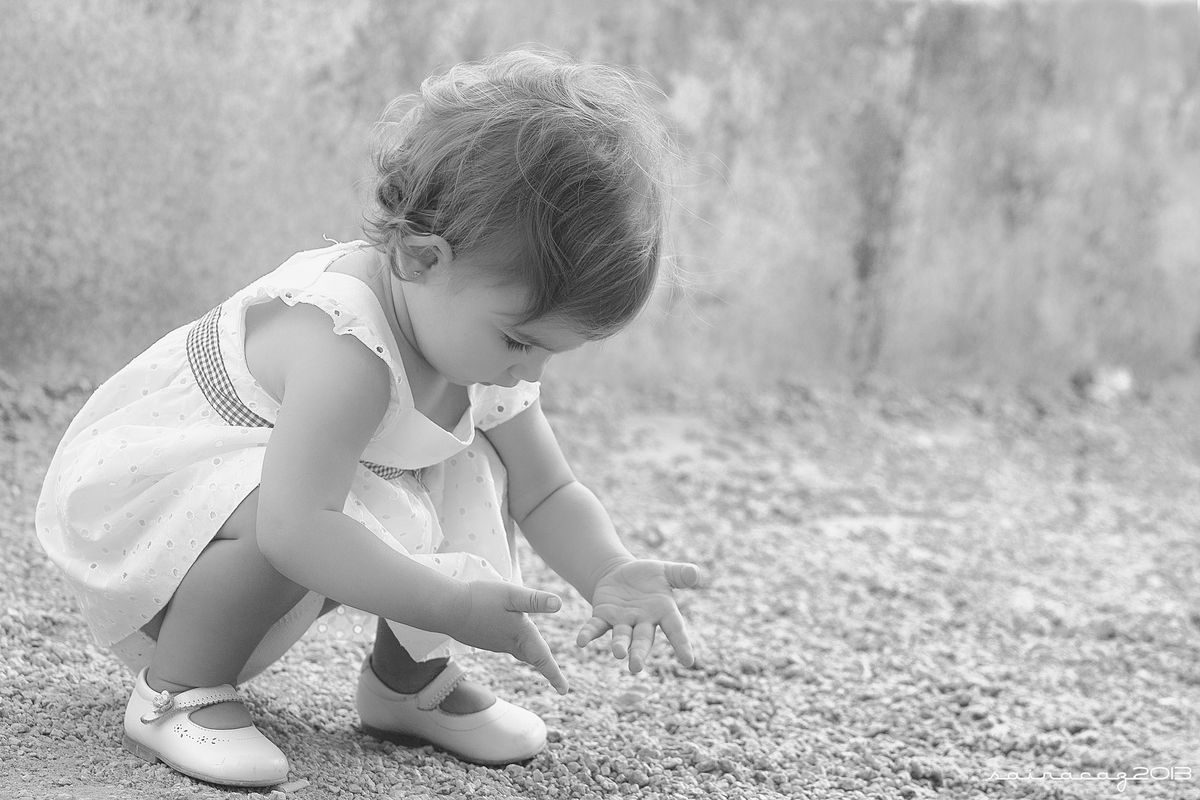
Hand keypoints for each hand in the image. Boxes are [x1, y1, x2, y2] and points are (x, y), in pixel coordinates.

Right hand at [452, 580, 568, 693]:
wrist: (446, 608)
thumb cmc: (480, 599)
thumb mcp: (511, 594)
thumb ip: (535, 600)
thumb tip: (559, 604)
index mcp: (521, 634)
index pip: (543, 659)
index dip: (555, 675)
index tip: (565, 691)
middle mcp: (509, 643)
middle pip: (532, 658)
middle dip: (546, 669)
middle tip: (558, 682)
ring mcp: (494, 643)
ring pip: (518, 651)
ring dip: (531, 655)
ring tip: (541, 659)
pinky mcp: (484, 639)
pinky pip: (505, 645)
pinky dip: (515, 645)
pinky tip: (513, 636)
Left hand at [576, 559, 702, 672]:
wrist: (621, 574)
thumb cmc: (649, 576)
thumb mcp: (666, 571)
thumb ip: (681, 574)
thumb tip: (696, 573)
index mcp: (663, 611)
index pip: (675, 629)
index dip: (682, 644)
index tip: (689, 661)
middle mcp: (643, 621)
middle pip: (643, 639)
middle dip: (640, 652)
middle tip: (636, 666)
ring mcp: (622, 621)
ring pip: (621, 636)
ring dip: (619, 645)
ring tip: (618, 654)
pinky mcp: (603, 616)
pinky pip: (595, 627)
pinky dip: (588, 634)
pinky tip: (581, 642)